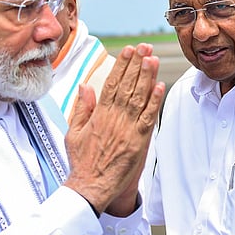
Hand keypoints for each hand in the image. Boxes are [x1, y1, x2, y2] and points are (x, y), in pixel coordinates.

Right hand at [63, 43, 164, 215]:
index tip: (129, 51)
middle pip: (127, 86)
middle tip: (144, 46)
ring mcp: (127, 129)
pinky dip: (154, 102)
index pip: (111, 84)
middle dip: (137, 64)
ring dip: (146, 76)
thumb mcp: (74, 132)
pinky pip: (148, 118)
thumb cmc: (82, 162)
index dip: (122, 65)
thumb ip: (82, 108)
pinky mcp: (138, 141)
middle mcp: (113, 118)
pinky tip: (159, 86)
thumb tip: (85, 86)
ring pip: (138, 98)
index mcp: (98, 115)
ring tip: (152, 58)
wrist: (89, 188)